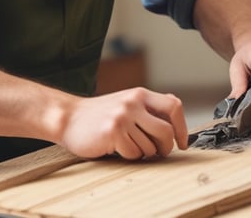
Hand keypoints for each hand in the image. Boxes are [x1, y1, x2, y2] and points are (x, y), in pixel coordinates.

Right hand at [57, 88, 187, 159]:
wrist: (68, 117)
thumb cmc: (98, 115)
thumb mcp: (126, 102)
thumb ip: (148, 108)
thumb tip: (175, 119)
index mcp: (140, 94)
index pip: (174, 106)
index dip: (182, 127)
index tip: (182, 142)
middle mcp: (133, 102)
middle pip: (166, 131)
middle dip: (166, 147)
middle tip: (159, 152)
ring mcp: (123, 116)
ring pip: (150, 146)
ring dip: (143, 152)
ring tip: (129, 145)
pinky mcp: (113, 131)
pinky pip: (134, 153)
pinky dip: (129, 156)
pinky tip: (117, 148)